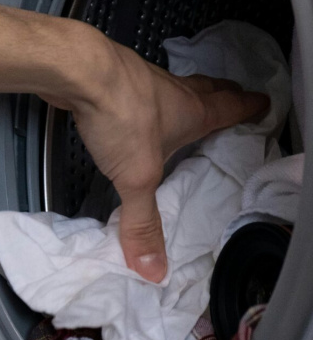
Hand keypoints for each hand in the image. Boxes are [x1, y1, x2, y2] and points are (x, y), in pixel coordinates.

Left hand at [43, 35, 269, 282]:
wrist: (77, 69)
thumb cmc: (120, 117)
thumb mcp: (136, 177)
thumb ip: (143, 222)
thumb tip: (154, 269)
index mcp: (192, 111)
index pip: (231, 107)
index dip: (249, 107)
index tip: (263, 103)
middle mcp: (172, 90)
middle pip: (207, 88)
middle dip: (222, 94)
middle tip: (232, 95)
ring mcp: (140, 78)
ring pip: (171, 85)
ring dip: (180, 94)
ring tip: (182, 104)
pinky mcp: (110, 75)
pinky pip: (133, 85)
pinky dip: (139, 94)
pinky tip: (127, 105)